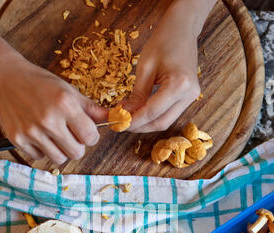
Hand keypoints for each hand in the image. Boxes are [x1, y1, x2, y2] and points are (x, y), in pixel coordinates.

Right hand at [0, 56, 107, 164]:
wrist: (5, 77)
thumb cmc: (40, 83)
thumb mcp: (69, 91)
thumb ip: (91, 109)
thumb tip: (115, 119)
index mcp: (65, 104)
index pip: (91, 137)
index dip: (90, 136)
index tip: (85, 131)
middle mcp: (48, 119)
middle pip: (76, 153)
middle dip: (77, 145)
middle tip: (70, 134)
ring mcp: (31, 131)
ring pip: (59, 159)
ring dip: (60, 150)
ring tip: (55, 135)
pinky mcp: (17, 139)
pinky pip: (39, 157)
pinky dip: (41, 150)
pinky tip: (38, 135)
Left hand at [125, 1, 207, 132]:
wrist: (183, 29)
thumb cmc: (163, 42)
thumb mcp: (145, 67)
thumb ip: (136, 95)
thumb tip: (125, 114)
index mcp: (178, 85)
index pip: (152, 112)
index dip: (133, 121)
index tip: (117, 124)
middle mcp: (189, 95)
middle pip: (161, 122)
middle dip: (140, 127)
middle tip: (121, 124)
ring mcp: (191, 97)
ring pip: (166, 121)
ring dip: (146, 123)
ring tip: (129, 119)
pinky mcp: (189, 97)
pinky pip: (169, 113)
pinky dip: (154, 116)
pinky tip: (140, 112)